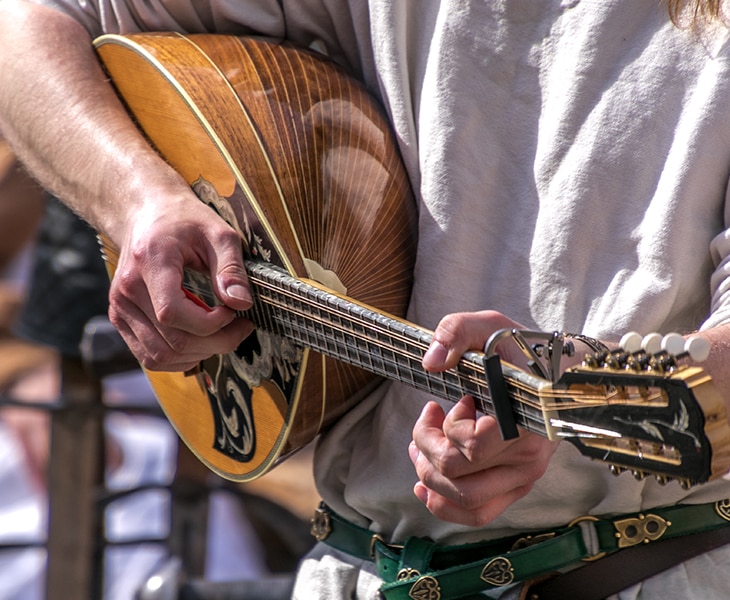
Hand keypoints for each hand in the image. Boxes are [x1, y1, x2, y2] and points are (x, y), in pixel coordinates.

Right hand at [108, 192, 254, 371]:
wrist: (146, 214)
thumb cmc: (184, 221)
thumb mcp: (218, 233)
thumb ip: (231, 268)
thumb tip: (242, 303)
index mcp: (149, 263)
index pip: (172, 313)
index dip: (209, 323)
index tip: (233, 311)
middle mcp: (126, 291)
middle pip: (171, 341)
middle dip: (215, 343)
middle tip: (241, 327)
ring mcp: (120, 308)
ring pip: (160, 356)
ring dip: (200, 354)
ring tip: (223, 334)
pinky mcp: (121, 320)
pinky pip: (151, 356)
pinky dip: (181, 358)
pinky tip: (201, 340)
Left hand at [410, 310, 558, 525]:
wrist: (554, 372)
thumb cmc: (518, 351)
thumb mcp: (488, 326)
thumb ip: (456, 332)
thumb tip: (431, 364)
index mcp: (525, 420)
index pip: (473, 447)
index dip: (450, 426)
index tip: (456, 400)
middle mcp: (528, 457)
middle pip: (458, 475)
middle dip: (426, 446)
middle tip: (428, 417)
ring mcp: (524, 476)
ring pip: (465, 500)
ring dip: (429, 475)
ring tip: (420, 447)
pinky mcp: (516, 486)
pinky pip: (479, 514)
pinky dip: (445, 507)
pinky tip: (425, 488)